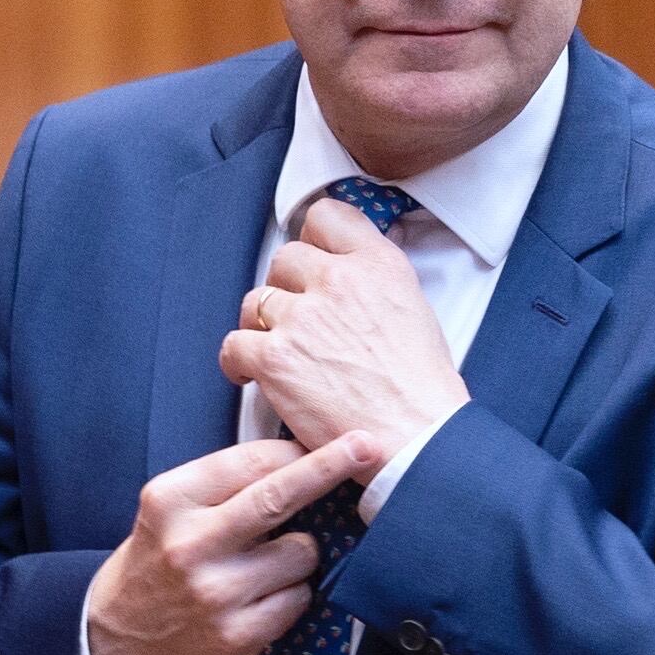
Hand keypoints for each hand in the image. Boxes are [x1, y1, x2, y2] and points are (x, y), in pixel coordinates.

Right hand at [85, 436, 377, 654]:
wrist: (119, 630)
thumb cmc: (161, 552)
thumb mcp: (173, 503)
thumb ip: (226, 479)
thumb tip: (302, 452)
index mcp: (172, 498)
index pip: (251, 461)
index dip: (300, 450)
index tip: (336, 439)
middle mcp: (190, 544)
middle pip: (279, 496)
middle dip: (329, 466)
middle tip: (365, 447)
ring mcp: (215, 593)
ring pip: (302, 552)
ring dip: (300, 552)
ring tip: (267, 560)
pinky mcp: (236, 635)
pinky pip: (299, 598)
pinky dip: (292, 592)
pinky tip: (261, 594)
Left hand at [220, 199, 470, 467]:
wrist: (417, 438)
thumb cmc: (421, 387)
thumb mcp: (414, 306)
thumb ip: (376, 278)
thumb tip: (349, 268)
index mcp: (378, 264)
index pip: (326, 216)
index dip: (313, 239)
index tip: (312, 262)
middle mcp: (339, 281)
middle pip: (286, 259)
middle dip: (287, 287)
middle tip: (298, 320)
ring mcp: (303, 318)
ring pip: (256, 299)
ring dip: (262, 323)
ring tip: (278, 350)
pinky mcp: (275, 359)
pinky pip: (234, 343)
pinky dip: (239, 362)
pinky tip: (253, 375)